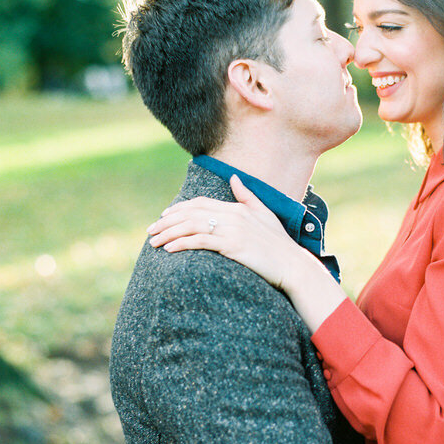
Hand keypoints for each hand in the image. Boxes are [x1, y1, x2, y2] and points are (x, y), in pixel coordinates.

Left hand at [146, 175, 301, 289]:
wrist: (293, 265)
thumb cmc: (279, 244)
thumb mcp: (264, 214)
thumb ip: (247, 196)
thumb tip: (233, 178)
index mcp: (238, 208)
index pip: (200, 204)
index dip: (179, 209)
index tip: (163, 217)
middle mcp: (234, 215)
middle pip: (191, 214)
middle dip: (167, 222)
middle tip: (151, 230)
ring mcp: (233, 230)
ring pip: (192, 226)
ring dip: (169, 233)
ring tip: (154, 241)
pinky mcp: (233, 246)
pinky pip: (201, 241)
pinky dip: (182, 243)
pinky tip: (169, 248)